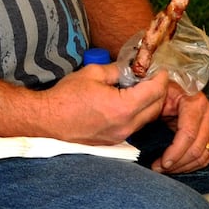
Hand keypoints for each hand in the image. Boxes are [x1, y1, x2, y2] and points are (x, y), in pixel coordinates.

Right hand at [41, 64, 168, 144]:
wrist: (47, 121)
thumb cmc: (66, 96)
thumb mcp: (92, 73)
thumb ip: (117, 70)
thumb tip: (131, 68)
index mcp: (123, 107)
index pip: (154, 92)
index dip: (160, 78)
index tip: (160, 69)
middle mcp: (126, 125)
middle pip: (156, 108)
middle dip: (159, 91)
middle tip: (152, 77)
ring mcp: (121, 136)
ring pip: (147, 119)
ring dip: (149, 103)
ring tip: (139, 88)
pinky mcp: (114, 141)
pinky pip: (134, 126)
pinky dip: (137, 113)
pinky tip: (126, 102)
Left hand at [152, 85, 208, 173]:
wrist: (173, 88)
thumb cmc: (162, 91)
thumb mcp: (156, 95)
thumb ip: (151, 106)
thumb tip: (138, 119)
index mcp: (194, 102)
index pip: (188, 134)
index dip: (176, 152)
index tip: (162, 164)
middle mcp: (208, 113)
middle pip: (197, 148)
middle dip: (178, 163)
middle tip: (159, 168)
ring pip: (203, 155)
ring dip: (183, 166)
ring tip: (164, 168)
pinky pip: (205, 155)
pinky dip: (191, 165)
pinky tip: (176, 166)